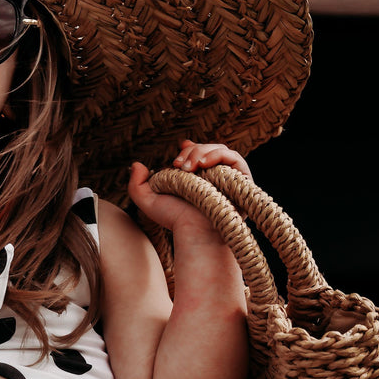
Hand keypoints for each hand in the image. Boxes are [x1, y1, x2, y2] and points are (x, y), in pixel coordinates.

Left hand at [128, 139, 250, 233]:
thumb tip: (136, 164)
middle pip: (207, 149)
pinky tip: (203, 164)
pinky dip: (219, 155)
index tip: (180, 146)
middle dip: (191, 151)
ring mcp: (228, 177)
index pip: (197, 153)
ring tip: (189, 167)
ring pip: (220, 150)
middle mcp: (214, 175)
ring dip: (202, 152)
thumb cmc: (174, 220)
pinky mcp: (242, 181)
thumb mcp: (148, 202)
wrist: (194, 232)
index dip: (190, 146)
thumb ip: (137, 184)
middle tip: (178, 164)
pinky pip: (235, 159)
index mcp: (196, 177)